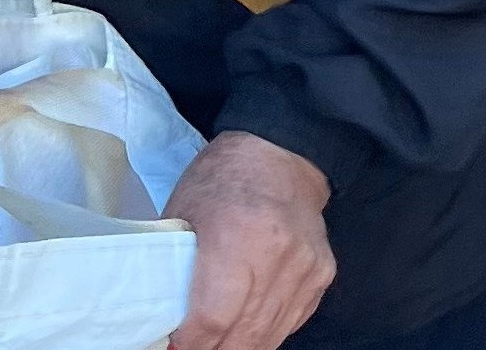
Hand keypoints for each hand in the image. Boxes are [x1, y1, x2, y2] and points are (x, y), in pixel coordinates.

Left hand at [167, 132, 334, 349]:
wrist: (280, 153)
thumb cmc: (221, 181)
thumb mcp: (182, 216)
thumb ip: (175, 271)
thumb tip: (162, 321)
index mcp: (237, 237)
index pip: (212, 317)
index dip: (191, 341)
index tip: (177, 344)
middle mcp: (279, 255)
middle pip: (243, 336)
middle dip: (213, 349)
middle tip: (195, 345)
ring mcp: (307, 267)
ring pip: (269, 337)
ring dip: (239, 345)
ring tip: (218, 341)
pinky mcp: (323, 274)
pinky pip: (290, 322)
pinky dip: (266, 332)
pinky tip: (246, 325)